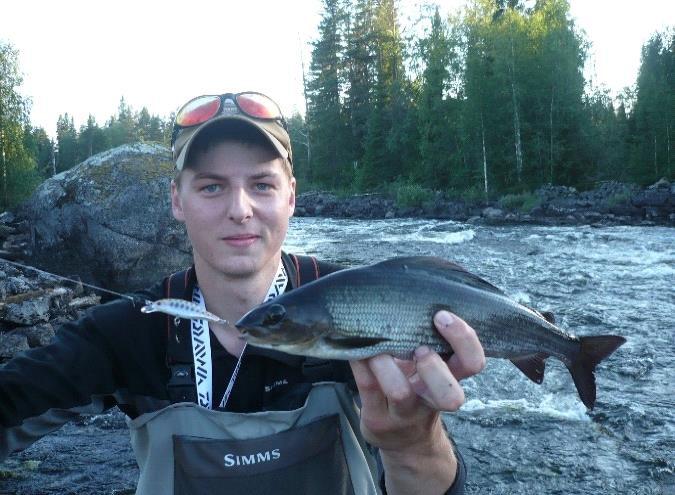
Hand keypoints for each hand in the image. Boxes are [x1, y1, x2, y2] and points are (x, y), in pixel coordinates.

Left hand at [349, 310, 484, 493]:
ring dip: (386, 362)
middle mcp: (432, 401)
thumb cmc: (417, 387)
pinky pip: (367, 385)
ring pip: (401, 392)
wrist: (404, 439)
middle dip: (433, 366)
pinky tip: (354, 346)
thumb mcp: (430, 366)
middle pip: (451, 395)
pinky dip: (359, 359)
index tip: (441, 316)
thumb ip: (429, 337)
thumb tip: (411, 289)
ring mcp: (404, 414)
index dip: (463, 339)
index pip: (473, 363)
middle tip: (418, 347)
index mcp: (451, 379)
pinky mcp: (377, 419)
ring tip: (377, 347)